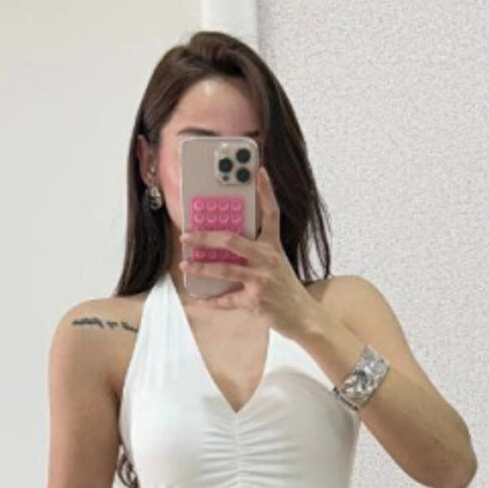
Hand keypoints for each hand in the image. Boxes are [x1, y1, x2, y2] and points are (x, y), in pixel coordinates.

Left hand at [179, 168, 315, 341]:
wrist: (303, 315)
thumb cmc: (285, 288)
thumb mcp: (276, 263)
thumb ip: (256, 252)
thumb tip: (225, 244)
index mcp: (274, 246)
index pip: (271, 213)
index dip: (266, 191)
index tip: (259, 171)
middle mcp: (268, 259)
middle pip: (232, 240)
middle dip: (206, 236)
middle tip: (187, 234)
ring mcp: (262, 280)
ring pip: (225, 269)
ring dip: (202, 267)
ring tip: (185, 264)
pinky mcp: (256, 300)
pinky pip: (228, 299)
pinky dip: (213, 301)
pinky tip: (200, 300)